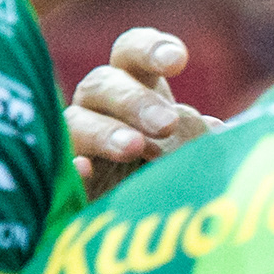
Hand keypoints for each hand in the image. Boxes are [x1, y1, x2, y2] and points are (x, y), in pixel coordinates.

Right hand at [70, 28, 220, 193]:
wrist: (152, 224)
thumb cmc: (181, 173)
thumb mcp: (197, 151)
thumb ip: (200, 136)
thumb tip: (213, 129)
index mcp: (137, 87)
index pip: (132, 52)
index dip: (149, 50)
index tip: (178, 61)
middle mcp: (100, 107)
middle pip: (103, 83)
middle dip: (135, 100)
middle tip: (167, 124)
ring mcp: (77, 141)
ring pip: (76, 122)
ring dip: (105, 132)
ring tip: (134, 147)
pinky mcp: (67, 181)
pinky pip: (60, 168)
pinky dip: (72, 168)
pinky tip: (83, 169)